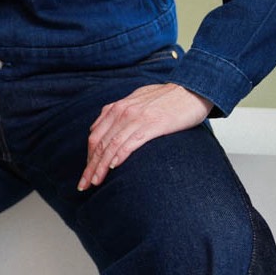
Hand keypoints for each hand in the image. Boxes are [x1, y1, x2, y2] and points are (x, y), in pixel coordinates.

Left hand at [77, 82, 212, 189]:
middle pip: (98, 143)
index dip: (88, 157)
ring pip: (111, 146)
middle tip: (83, 184)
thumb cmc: (167, 98)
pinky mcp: (152, 124)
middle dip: (90, 166)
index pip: (95, 136)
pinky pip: (130, 142)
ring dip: (100, 166)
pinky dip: (119, 156)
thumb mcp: (137, 101)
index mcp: (117, 108)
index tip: (86, 173)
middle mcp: (122, 112)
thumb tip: (105, 127)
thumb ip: (121, 113)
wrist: (192, 90)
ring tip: (94, 182)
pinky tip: (113, 168)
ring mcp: (136, 118)